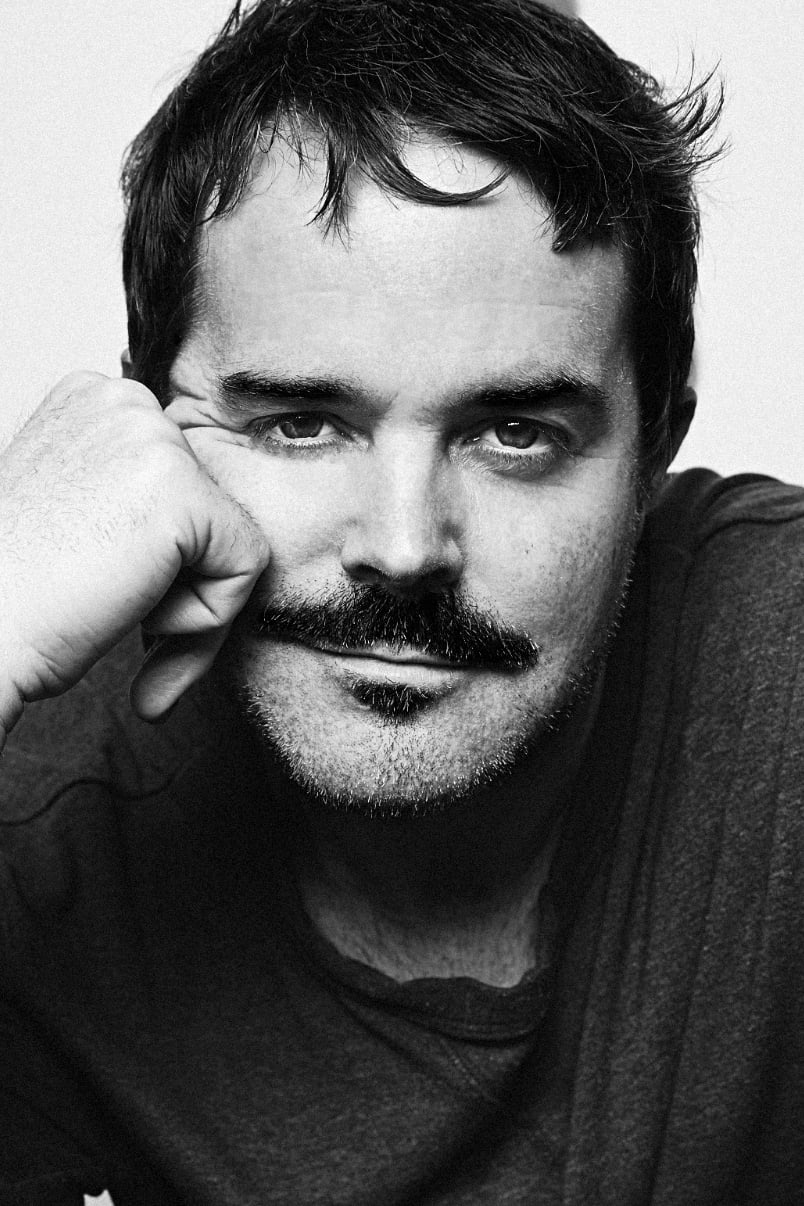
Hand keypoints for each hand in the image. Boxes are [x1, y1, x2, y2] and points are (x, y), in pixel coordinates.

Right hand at [0, 372, 268, 739]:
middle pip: (215, 505)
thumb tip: (191, 521)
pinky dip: (205, 616)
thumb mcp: (74, 510)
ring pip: (235, 538)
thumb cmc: (13, 590)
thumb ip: (134, 495)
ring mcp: (154, 440)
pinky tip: (132, 609)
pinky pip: (247, 567)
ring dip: (184, 596)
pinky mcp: (183, 493)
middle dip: (177, 571)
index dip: (158, 547)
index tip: (100, 572)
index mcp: (95, 399)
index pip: (188, 478)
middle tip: (103, 592)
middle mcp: (126, 401)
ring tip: (109, 596)